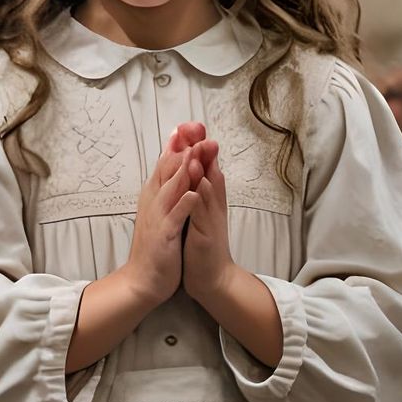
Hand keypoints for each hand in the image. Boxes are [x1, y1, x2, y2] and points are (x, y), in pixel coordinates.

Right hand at [124, 125, 206, 310]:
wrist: (142, 281)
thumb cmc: (155, 248)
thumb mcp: (160, 213)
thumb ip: (165, 191)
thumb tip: (171, 170)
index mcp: (154, 196)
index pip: (164, 165)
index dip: (175, 145)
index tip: (185, 125)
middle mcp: (153, 202)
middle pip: (166, 169)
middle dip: (180, 148)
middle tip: (190, 127)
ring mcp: (157, 218)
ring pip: (170, 188)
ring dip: (182, 169)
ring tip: (193, 151)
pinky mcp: (163, 236)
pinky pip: (175, 217)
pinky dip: (183, 203)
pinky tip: (194, 192)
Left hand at [181, 139, 233, 306]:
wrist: (211, 277)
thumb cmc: (200, 243)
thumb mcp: (196, 210)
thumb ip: (196, 188)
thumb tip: (193, 166)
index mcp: (207, 198)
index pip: (203, 165)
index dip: (196, 145)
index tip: (188, 124)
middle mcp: (212, 204)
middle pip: (210, 171)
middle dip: (203, 148)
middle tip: (197, 126)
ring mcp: (211, 218)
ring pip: (209, 189)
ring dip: (204, 169)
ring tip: (197, 150)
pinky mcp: (208, 235)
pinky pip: (204, 213)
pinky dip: (202, 198)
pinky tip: (199, 185)